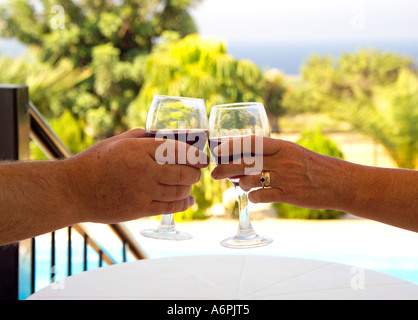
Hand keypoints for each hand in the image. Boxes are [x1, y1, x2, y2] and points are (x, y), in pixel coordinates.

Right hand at [63, 128, 208, 223]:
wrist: (73, 190)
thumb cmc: (95, 162)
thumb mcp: (118, 141)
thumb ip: (144, 137)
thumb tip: (166, 136)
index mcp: (139, 150)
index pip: (179, 151)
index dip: (196, 155)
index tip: (202, 158)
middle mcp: (145, 171)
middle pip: (184, 173)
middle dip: (196, 172)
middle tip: (197, 170)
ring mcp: (143, 193)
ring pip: (180, 191)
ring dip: (189, 187)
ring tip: (190, 183)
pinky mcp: (140, 210)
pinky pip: (170, 207)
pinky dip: (183, 203)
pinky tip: (187, 199)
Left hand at [210, 136, 350, 210]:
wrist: (341, 183)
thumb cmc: (315, 167)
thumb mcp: (294, 153)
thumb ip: (272, 154)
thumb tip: (244, 160)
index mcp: (283, 146)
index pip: (251, 142)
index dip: (231, 146)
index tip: (217, 151)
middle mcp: (282, 160)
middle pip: (245, 162)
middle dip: (225, 168)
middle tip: (215, 174)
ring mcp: (285, 178)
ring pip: (250, 180)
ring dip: (241, 184)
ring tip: (241, 184)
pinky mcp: (289, 195)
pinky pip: (262, 196)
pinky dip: (254, 197)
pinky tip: (255, 196)